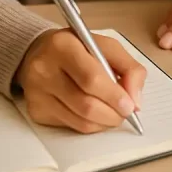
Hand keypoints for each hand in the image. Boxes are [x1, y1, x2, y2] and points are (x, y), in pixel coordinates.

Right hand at [16, 28, 146, 133]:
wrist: (40, 52)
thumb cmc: (77, 48)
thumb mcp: (106, 46)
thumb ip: (129, 68)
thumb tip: (135, 100)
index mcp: (63, 46)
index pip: (91, 78)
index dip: (114, 95)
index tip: (130, 105)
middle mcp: (45, 69)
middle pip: (85, 104)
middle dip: (112, 113)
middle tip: (125, 112)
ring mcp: (37, 92)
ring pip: (79, 120)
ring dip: (104, 122)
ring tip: (114, 113)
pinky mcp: (36, 110)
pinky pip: (70, 125)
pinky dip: (90, 124)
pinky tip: (96, 114)